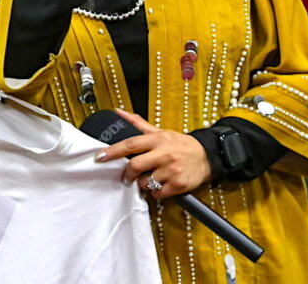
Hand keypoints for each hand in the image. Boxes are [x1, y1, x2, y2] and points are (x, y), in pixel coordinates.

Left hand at [96, 109, 211, 199]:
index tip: (100, 157)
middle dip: (128, 174)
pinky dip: (155, 192)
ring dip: (143, 183)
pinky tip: (161, 185)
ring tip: (151, 178)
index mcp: (158, 139)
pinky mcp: (178, 185)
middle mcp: (164, 154)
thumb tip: (119, 113)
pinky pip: (157, 194)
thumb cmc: (180, 144)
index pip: (130, 144)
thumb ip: (138, 124)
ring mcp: (172, 170)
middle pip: (135, 166)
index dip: (113, 151)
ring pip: (145, 182)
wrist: (207, 156)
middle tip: (127, 176)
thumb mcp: (160, 131)